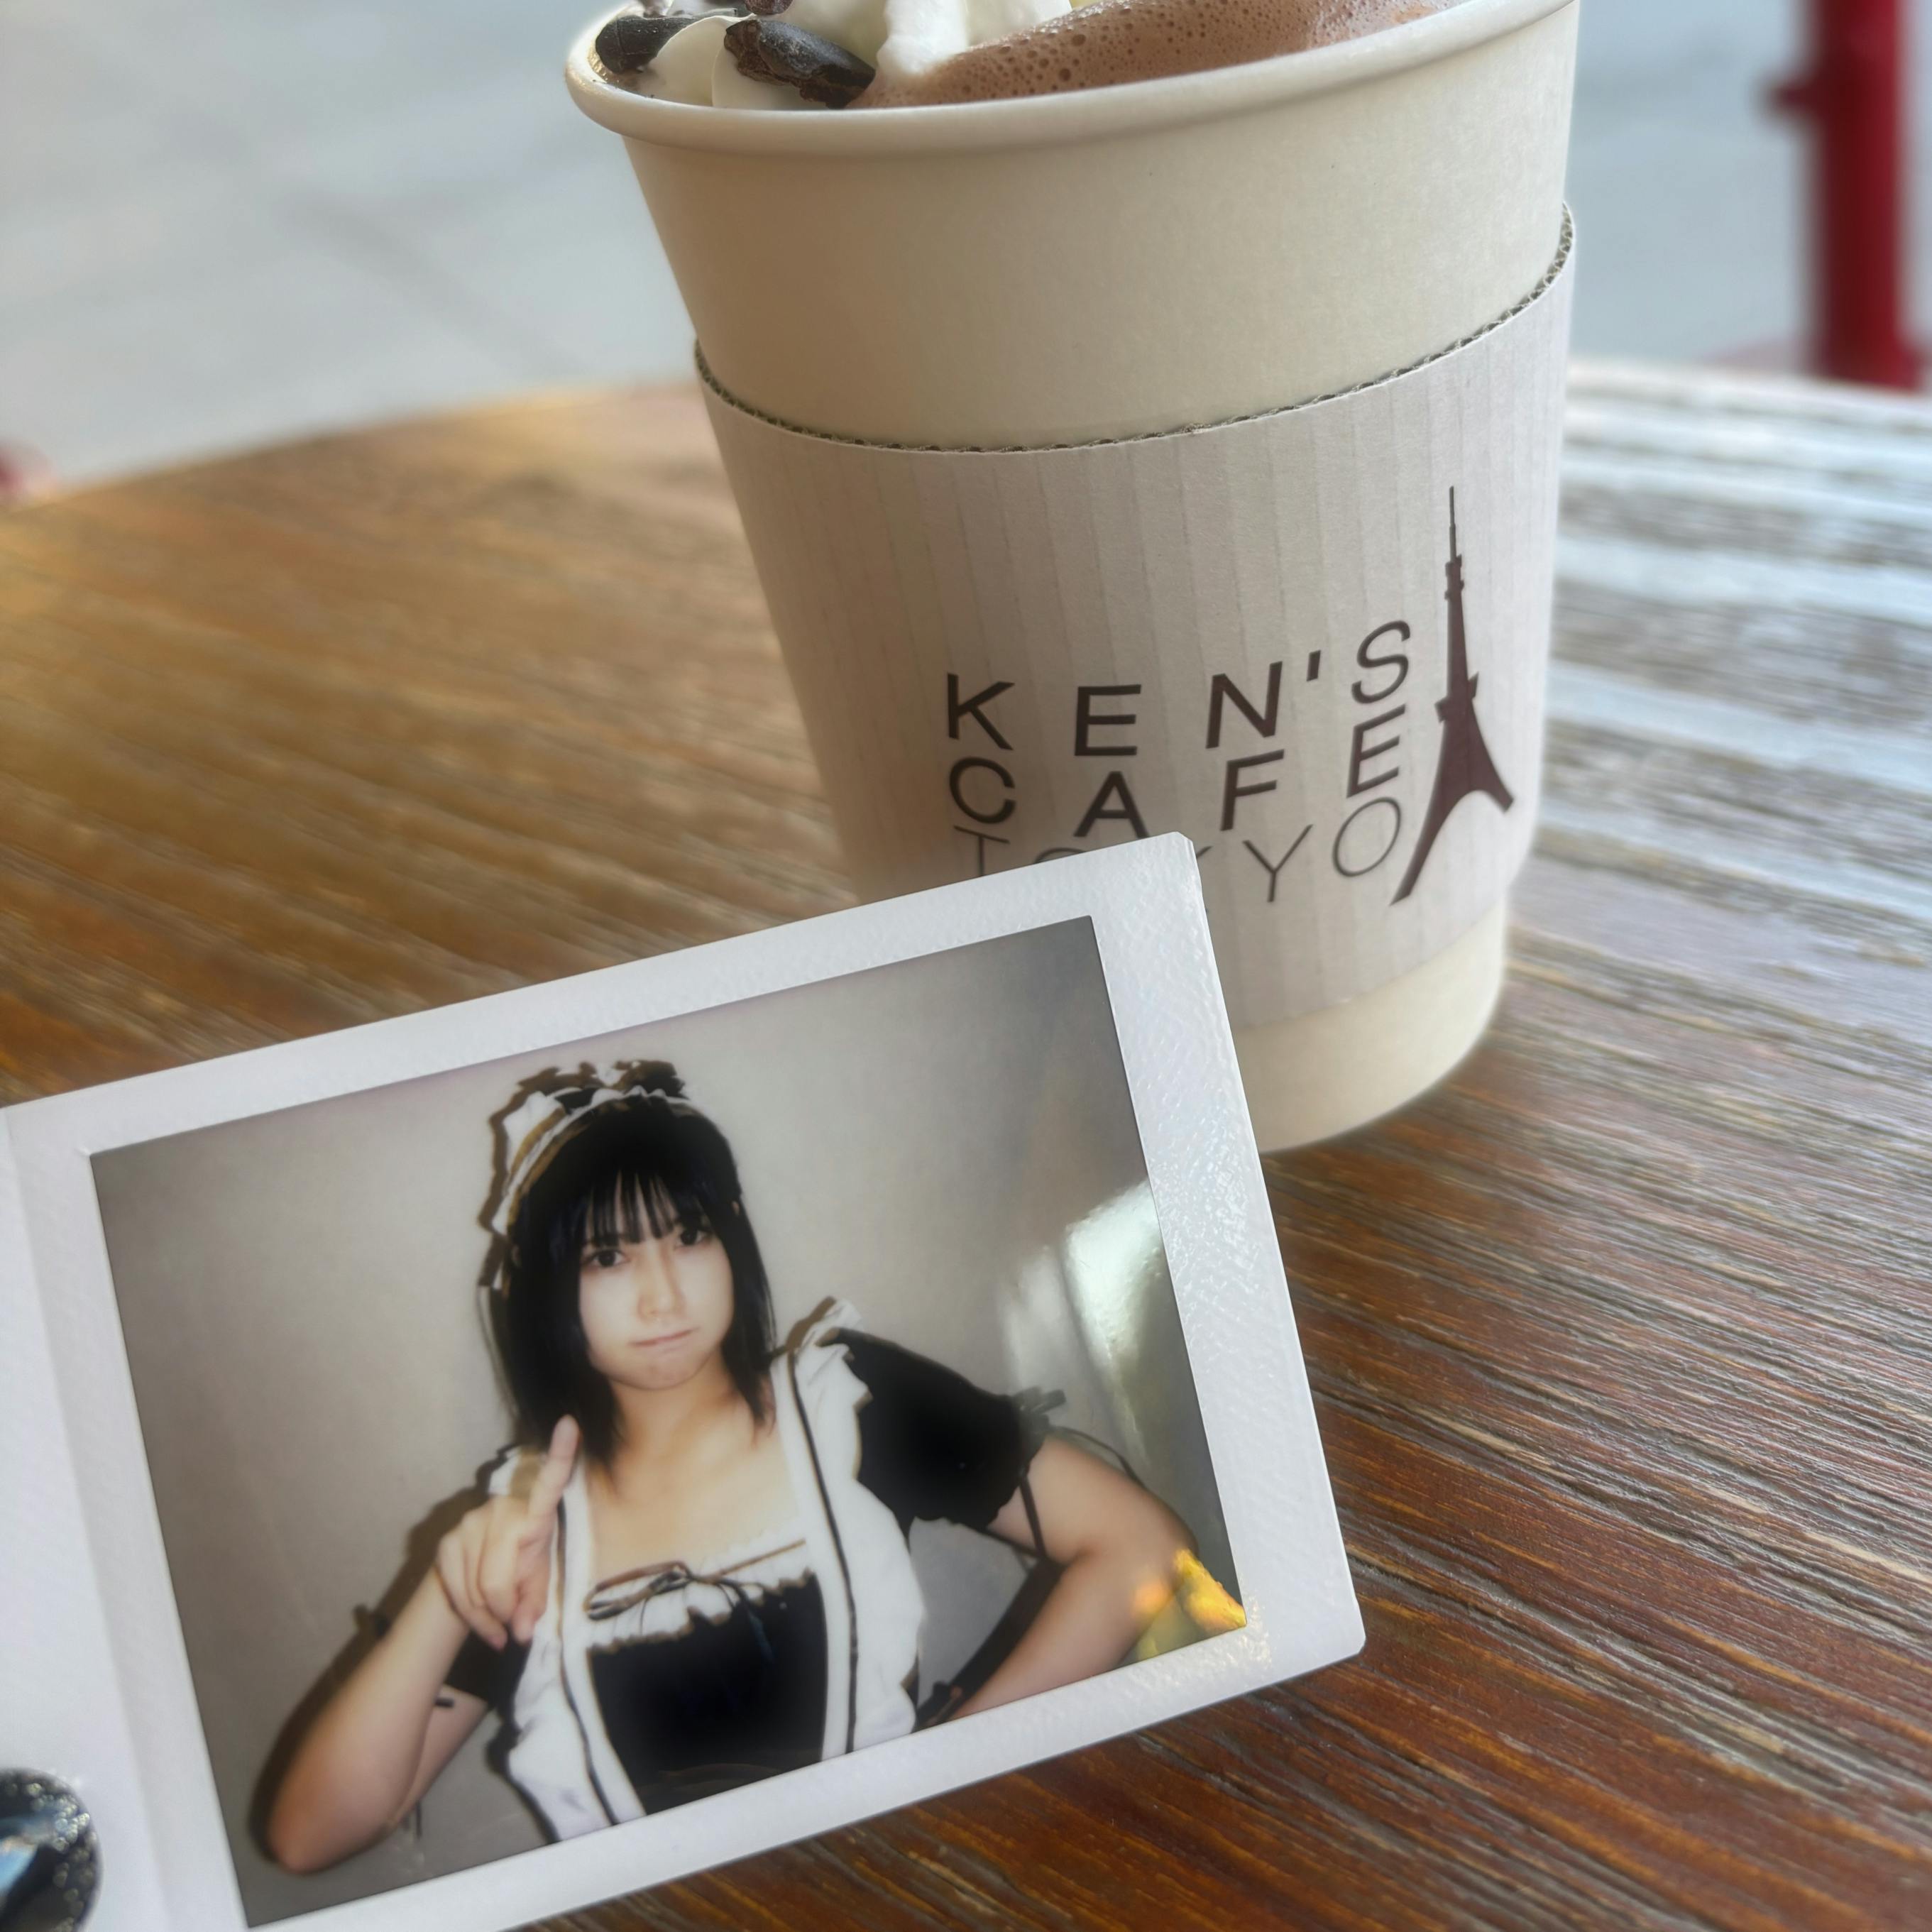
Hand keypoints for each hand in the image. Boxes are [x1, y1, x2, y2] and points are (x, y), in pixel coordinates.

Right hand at [434, 1417, 578, 1648]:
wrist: (482, 1574)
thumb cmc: (524, 1572)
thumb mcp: (539, 1587)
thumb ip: (534, 1606)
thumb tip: (519, 1631)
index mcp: (536, 1515)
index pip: (550, 1485)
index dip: (561, 1456)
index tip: (570, 1423)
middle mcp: (501, 1511)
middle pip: (496, 1581)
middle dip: (504, 1610)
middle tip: (512, 1624)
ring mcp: (469, 1525)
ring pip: (474, 1592)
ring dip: (486, 1617)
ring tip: (499, 1620)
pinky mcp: (446, 1543)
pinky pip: (456, 1593)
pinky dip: (470, 1616)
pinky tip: (482, 1618)